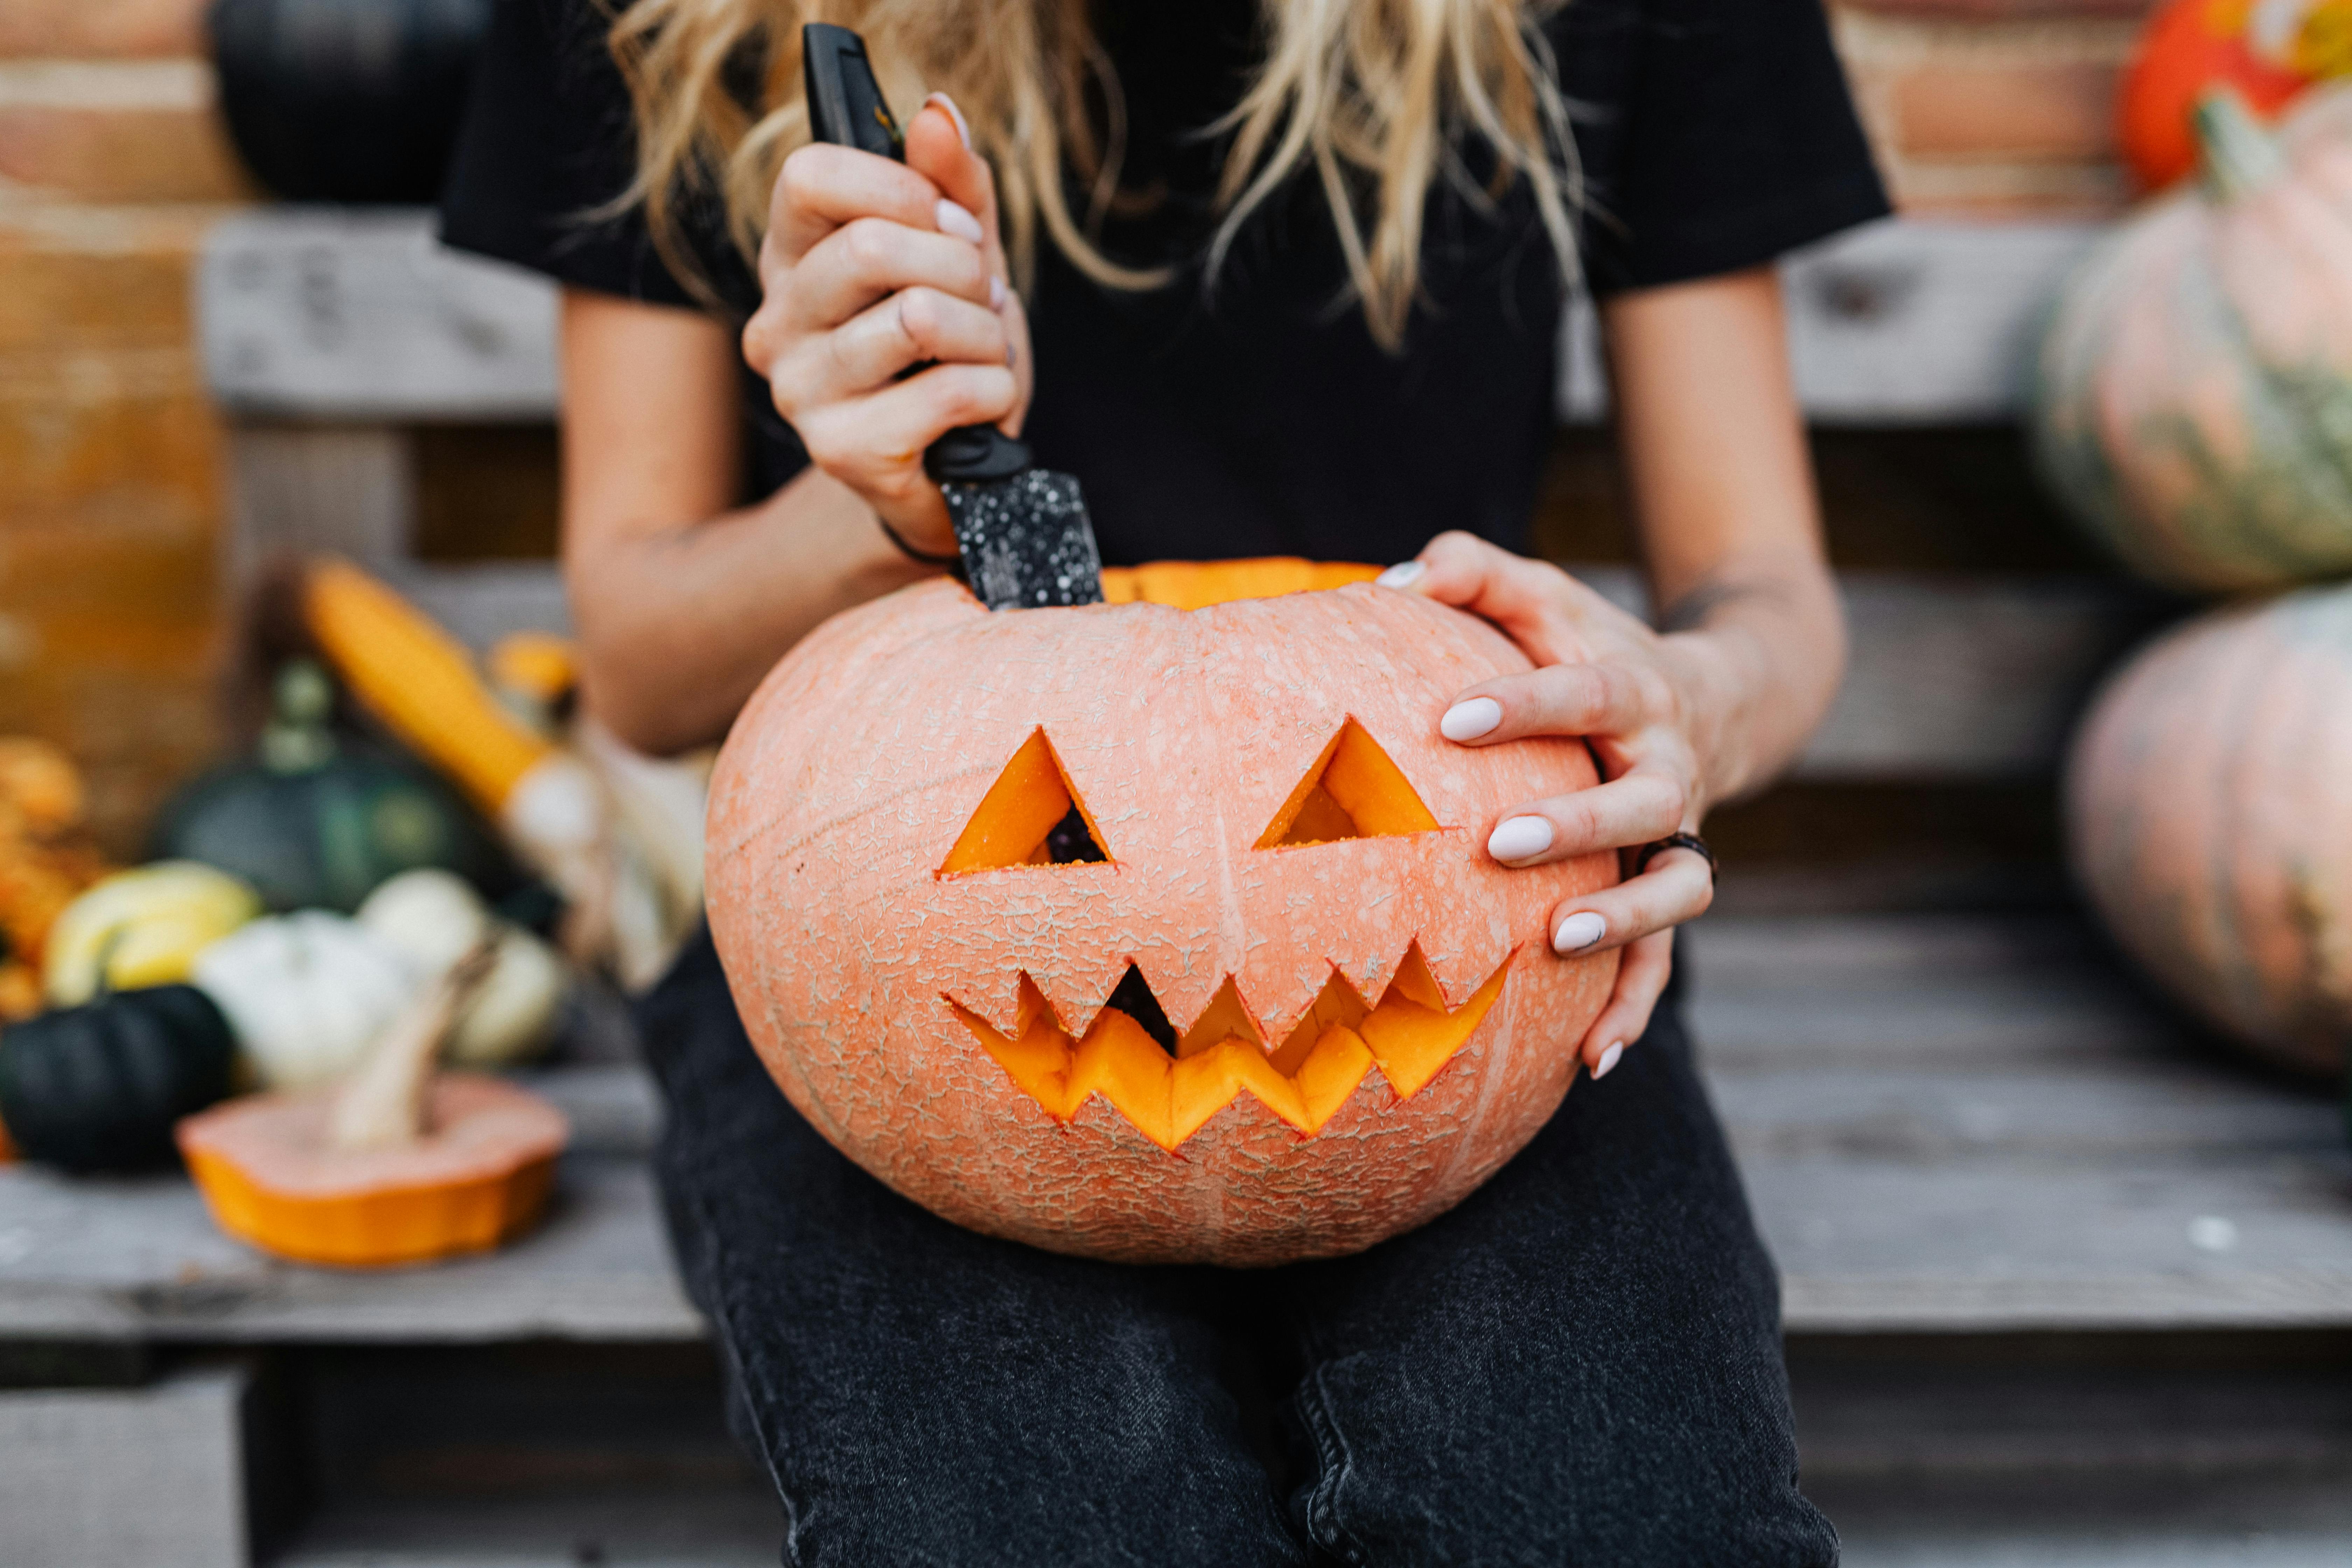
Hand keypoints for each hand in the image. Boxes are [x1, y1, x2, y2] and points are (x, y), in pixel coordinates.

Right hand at [740, 94, 1030, 556]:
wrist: (962, 466)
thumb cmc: (952, 349)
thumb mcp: (964, 253)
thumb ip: (953, 182)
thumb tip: (937, 115)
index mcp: (791, 259)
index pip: (808, 176)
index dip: (901, 187)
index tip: (951, 222)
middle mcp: (776, 323)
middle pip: (870, 246)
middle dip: (962, 266)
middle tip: (983, 295)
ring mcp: (800, 392)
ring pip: (919, 318)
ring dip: (984, 332)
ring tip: (982, 350)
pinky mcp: (841, 451)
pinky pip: (951, 389)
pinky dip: (994, 389)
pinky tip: (983, 402)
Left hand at [1383, 532, 1715, 1078]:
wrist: (1713, 694)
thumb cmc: (1589, 643)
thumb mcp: (1543, 594)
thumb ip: (1474, 571)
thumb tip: (1395, 579)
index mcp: (1637, 691)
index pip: (1585, 692)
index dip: (1523, 706)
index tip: (1449, 719)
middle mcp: (1669, 768)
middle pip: (1642, 801)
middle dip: (1578, 825)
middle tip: (1499, 843)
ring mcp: (1680, 838)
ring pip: (1674, 889)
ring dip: (1621, 924)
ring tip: (1554, 944)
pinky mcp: (1672, 890)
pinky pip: (1664, 963)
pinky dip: (1633, 1010)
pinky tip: (1588, 1059)